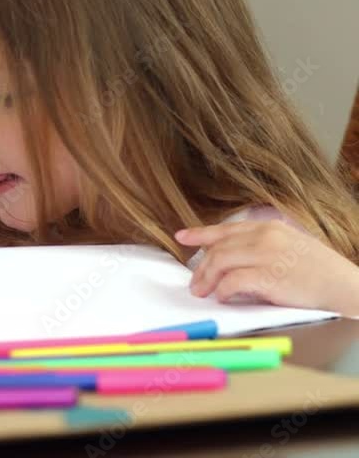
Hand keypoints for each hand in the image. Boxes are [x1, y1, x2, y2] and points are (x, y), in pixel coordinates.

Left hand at [176, 220, 358, 315]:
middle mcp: (266, 236)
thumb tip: (229, 259)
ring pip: (220, 261)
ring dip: (206, 279)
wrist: (347, 288)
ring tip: (202, 292)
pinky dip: (222, 291)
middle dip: (201, 266)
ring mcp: (267, 255)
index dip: (201, 233)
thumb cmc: (320, 273)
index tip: (182, 236)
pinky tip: (222, 298)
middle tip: (194, 284)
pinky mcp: (268, 277)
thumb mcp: (290, 247)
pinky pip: (232, 282)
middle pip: (219, 247)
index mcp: (270, 227)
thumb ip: (261, 247)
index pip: (227, 228)